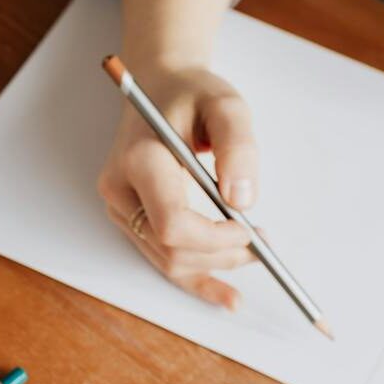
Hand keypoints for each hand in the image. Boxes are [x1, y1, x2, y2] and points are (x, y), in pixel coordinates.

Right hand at [97, 70, 256, 309]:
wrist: (160, 87)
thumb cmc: (192, 94)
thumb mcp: (226, 104)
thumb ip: (238, 147)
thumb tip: (243, 200)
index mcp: (139, 160)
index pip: (171, 223)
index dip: (213, 238)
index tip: (249, 229)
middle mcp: (120, 190)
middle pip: (170, 249)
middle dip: (220, 255)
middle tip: (263, 244)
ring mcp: (120, 208)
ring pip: (167, 261)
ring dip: (214, 266)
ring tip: (254, 254)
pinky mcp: (130, 219)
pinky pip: (161, 260)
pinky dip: (196, 281)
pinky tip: (227, 297)